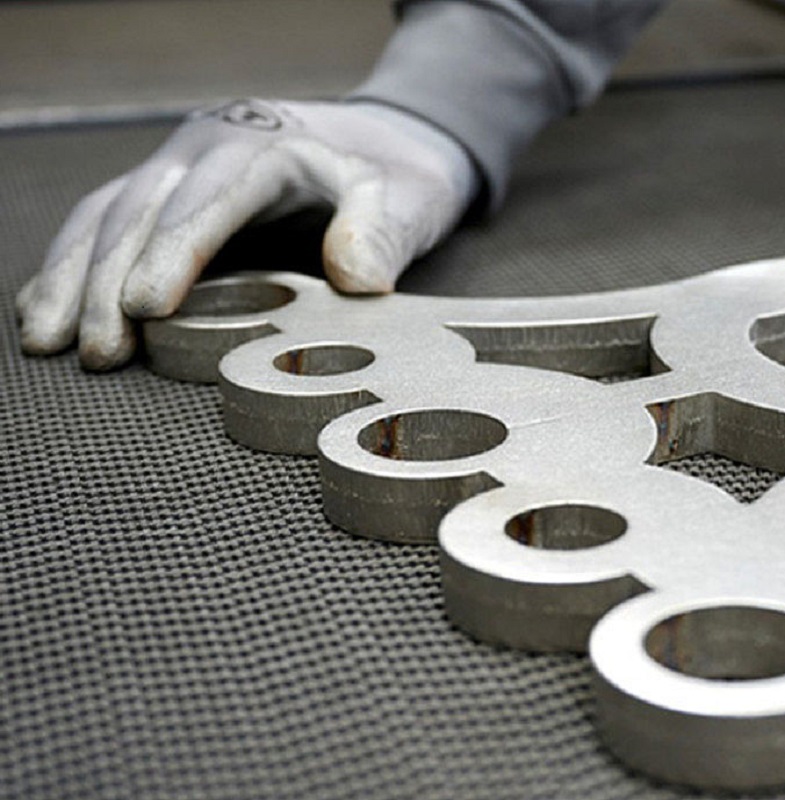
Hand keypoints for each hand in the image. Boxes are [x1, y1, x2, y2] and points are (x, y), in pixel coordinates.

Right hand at [15, 98, 476, 368]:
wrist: (382, 142)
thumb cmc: (393, 178)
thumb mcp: (405, 200)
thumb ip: (382, 235)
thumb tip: (358, 280)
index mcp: (261, 146)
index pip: (208, 199)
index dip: (173, 252)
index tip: (147, 307)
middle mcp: (203, 148)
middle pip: (142, 212)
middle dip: (110, 283)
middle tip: (100, 353)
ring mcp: (175, 168)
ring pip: (105, 217)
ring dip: (72, 279)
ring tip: (50, 344)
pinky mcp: (162, 194)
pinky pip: (101, 224)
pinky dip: (68, 268)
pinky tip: (42, 314)